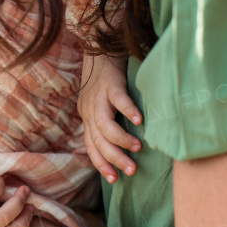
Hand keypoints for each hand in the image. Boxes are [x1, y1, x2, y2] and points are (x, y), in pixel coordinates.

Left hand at [80, 53, 142, 183]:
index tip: (114, 180)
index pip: (90, 146)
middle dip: (114, 159)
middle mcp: (89, 110)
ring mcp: (98, 97)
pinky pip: (118, 100)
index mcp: (87, 117)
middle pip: (98, 141)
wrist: (100, 46)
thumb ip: (109, 120)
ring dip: (120, 140)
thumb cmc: (106, 77)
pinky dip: (128, 111)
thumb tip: (125, 144)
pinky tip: (139, 121)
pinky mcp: (110, 83)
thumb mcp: (102, 102)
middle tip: (131, 171)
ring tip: (137, 149)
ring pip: (104, 125)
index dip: (100, 164)